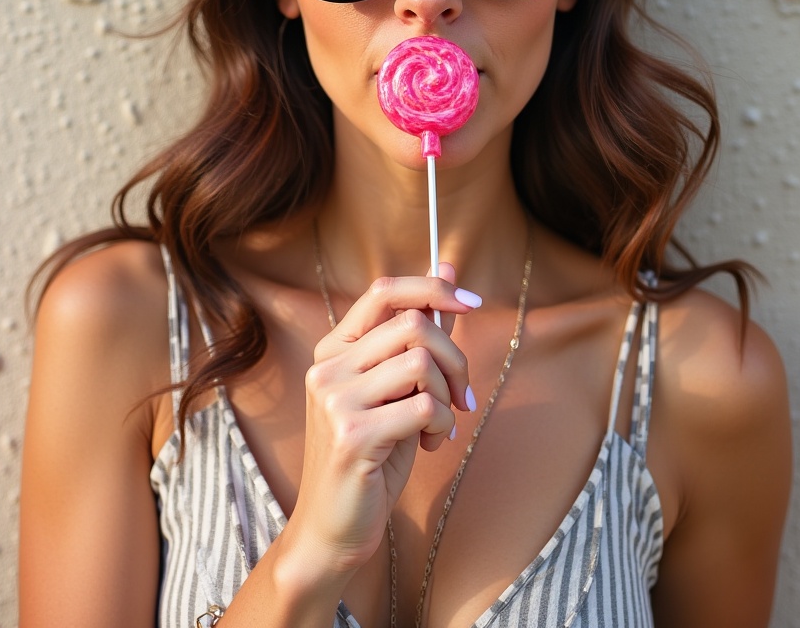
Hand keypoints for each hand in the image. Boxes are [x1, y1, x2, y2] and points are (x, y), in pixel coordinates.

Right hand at [287, 263, 478, 575]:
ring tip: (439, 425)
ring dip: (447, 394)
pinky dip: (442, 425)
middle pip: (413, 325)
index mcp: (333, 349)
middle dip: (455, 358)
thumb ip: (419, 335)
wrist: (334, 526)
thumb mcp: (396, 390)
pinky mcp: (352, 434)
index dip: (432, 288)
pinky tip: (430, 445)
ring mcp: (335, 400)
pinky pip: (424, 406)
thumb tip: (450, 272)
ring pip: (421, 363)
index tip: (471, 303)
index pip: (383, 291)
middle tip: (463, 395)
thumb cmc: (372, 455)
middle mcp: (328, 367)